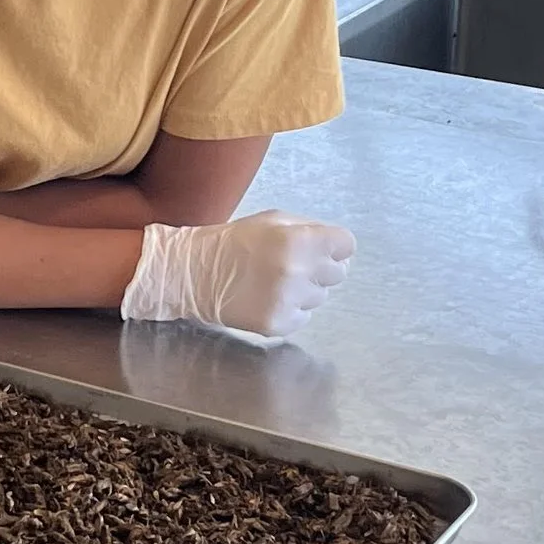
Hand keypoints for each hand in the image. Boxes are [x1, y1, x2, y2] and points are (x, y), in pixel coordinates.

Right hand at [121, 213, 355, 341]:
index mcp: (298, 240)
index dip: (335, 246)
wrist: (195, 274)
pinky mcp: (278, 324)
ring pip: (321, 297)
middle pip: (338, 273)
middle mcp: (297, 272)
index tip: (324, 248)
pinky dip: (291, 309)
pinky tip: (268, 297)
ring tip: (276, 281)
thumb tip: (339, 246)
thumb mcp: (272, 220)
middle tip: (294, 264)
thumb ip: (310, 228)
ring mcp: (288, 301)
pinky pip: (304, 317)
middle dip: (321, 267)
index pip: (347, 245)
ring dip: (305, 289)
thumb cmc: (235, 241)